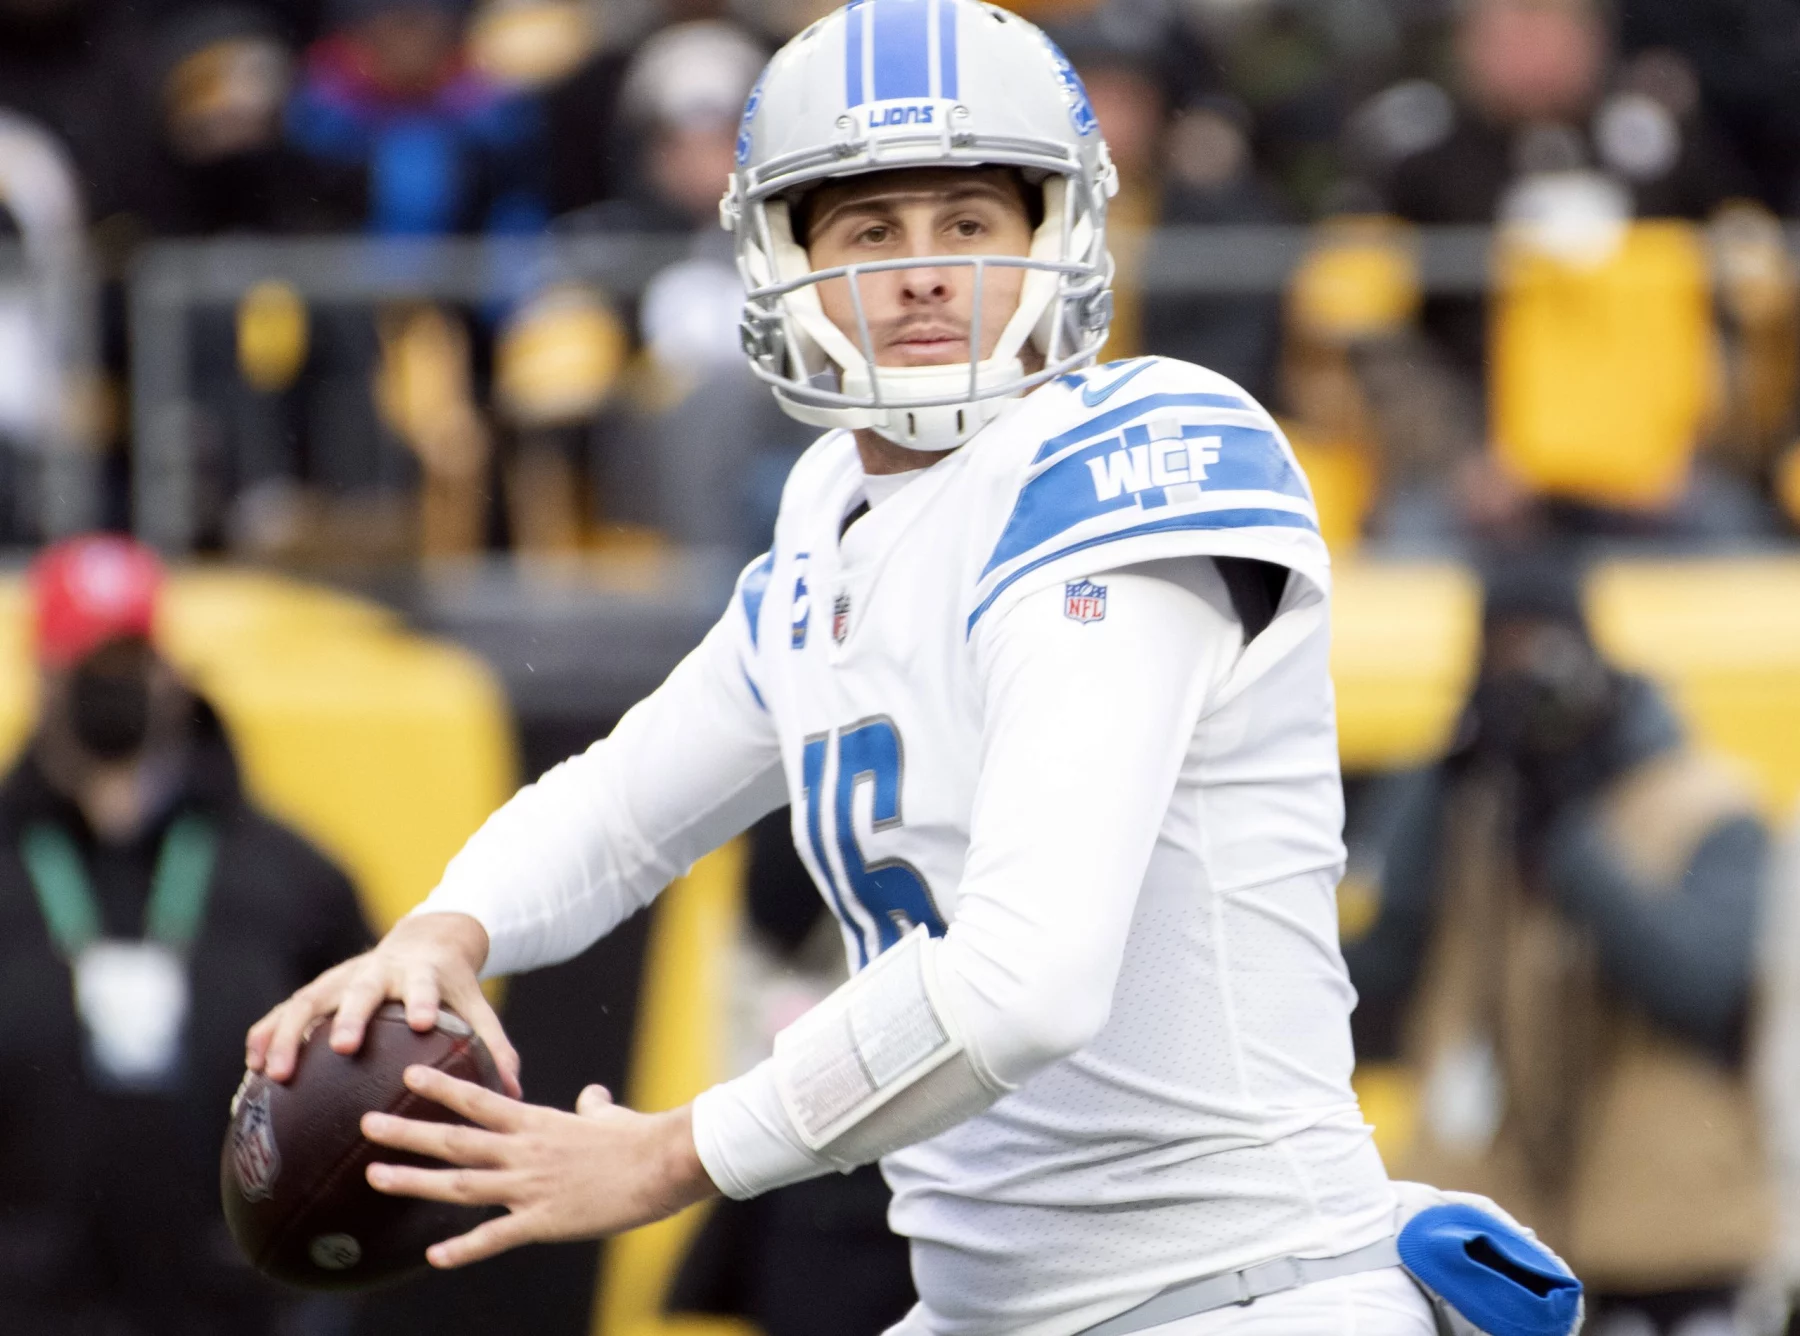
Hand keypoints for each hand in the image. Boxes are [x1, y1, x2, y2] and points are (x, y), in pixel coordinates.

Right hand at [244, 912, 521, 1096]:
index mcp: (421, 973)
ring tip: (272, 1073)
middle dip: (351, 1017)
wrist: (426, 939)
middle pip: (361, 990)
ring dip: (290, 1034)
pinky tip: (250, 1070)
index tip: (422, 1022)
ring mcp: (342, 978)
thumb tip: (516, 1092)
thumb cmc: (451, 985)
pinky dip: (268, 1035)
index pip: (423, 986)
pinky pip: (286, 1011)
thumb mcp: (475, 1006)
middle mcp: (378, 970)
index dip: (422, 1001)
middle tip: (345, 1047)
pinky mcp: (318, 989)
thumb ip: (494, 1045)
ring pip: (310, 1000)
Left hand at [360, 1067, 718, 1266]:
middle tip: (365, 1124)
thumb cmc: (641, 1137)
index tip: (408, 1076)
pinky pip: (496, 1237)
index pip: (479, 1100)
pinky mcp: (545, 1220)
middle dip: (406, 1133)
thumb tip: (592, 1096)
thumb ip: (593, 1106)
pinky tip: (434, 1255)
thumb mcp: (610, 1116)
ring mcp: (531, 1186)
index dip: (441, 1088)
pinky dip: (463, 1247)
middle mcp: (524, 1151)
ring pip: (460, 1183)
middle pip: (454, 1140)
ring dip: (414, 1180)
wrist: (664, 1162)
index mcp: (538, 1123)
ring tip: (374, 1176)